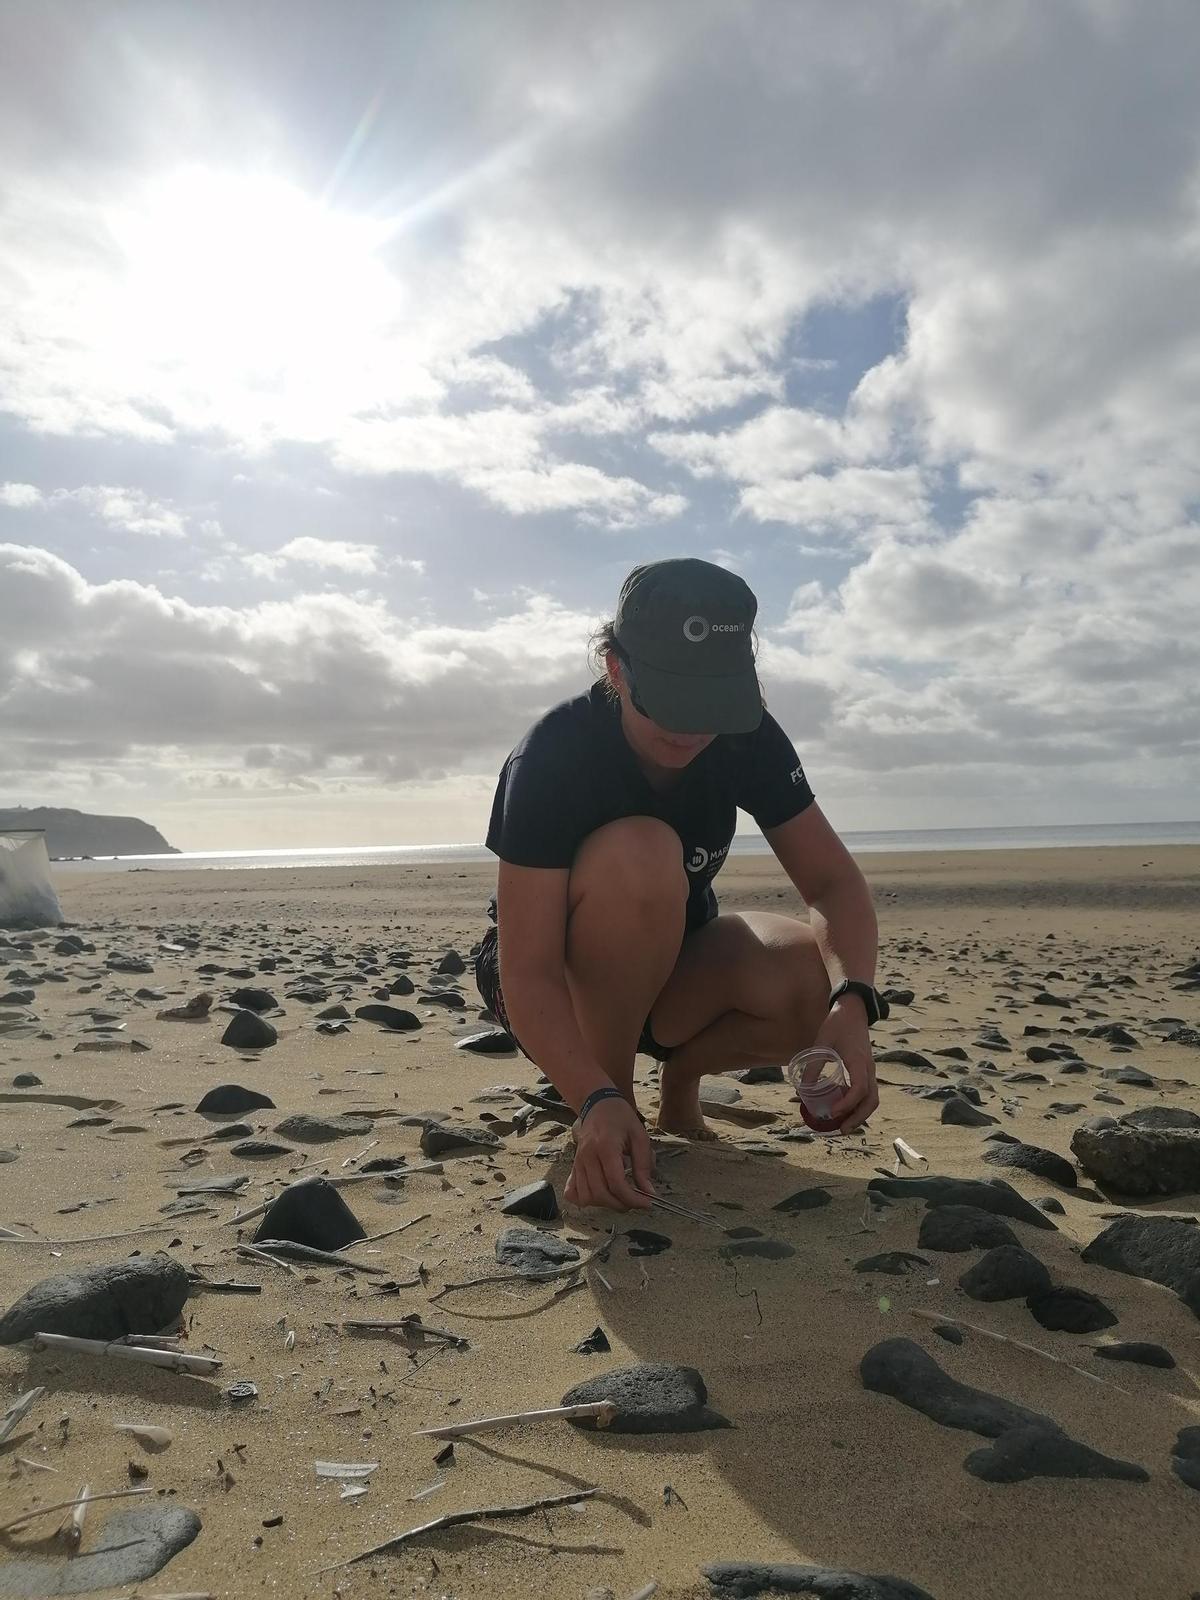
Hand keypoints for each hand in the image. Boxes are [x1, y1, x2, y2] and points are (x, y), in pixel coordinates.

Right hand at [565, 1098, 655, 1211]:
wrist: (598, 1104)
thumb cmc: (621, 1118)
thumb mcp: (640, 1136)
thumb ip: (644, 1165)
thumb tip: (649, 1192)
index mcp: (606, 1147)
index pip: (616, 1183)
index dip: (632, 1199)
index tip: (647, 1203)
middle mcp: (588, 1156)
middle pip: (600, 1193)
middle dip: (620, 1204)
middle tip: (635, 1201)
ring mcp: (578, 1162)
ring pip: (586, 1197)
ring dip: (604, 1204)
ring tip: (619, 1197)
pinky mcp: (573, 1166)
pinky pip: (572, 1192)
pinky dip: (585, 1200)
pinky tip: (600, 1195)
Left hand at [814, 999, 878, 1131]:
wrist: (853, 1010)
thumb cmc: (838, 1024)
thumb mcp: (822, 1042)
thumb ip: (813, 1065)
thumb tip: (801, 1090)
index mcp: (858, 1061)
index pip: (860, 1088)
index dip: (848, 1104)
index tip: (833, 1112)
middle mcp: (869, 1069)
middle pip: (871, 1100)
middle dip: (858, 1117)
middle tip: (841, 1129)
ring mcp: (870, 1070)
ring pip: (872, 1098)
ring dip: (860, 1114)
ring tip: (843, 1125)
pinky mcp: (867, 1070)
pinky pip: (868, 1092)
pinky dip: (859, 1105)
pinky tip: (844, 1110)